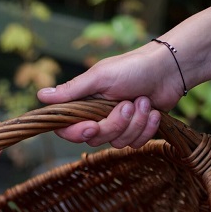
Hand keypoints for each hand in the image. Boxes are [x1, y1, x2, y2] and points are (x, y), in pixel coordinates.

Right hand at [37, 45, 180, 148]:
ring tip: (145, 101)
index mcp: (84, 103)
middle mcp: (97, 116)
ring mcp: (117, 125)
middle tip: (129, 103)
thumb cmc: (133, 67)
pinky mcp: (136, 131)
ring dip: (135, 123)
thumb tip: (41, 96)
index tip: (92, 126)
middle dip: (116, 123)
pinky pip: (136, 144)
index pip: (67, 129)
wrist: (169, 70)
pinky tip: (154, 111)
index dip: (77, 132)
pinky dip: (147, 128)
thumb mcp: (100, 76)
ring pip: (118, 143)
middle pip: (96, 139)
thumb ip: (72, 90)